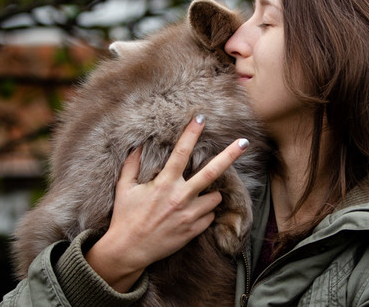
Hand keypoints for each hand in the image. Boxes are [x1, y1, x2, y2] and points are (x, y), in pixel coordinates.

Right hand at [85, 115, 248, 292]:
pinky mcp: (194, 231)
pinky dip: (204, 212)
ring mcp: (190, 215)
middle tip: (244, 142)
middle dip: (230, 155)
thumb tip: (137, 144)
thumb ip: (132, 165)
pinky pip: (210, 216)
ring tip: (196, 196)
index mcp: (164, 184)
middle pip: (212, 172)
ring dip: (211, 194)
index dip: (191, 133)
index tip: (201, 117)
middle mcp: (180, 198)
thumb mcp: (124, 188)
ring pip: (215, 197)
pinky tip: (191, 214)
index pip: (181, 152)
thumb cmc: (125, 217)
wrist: (129, 250)